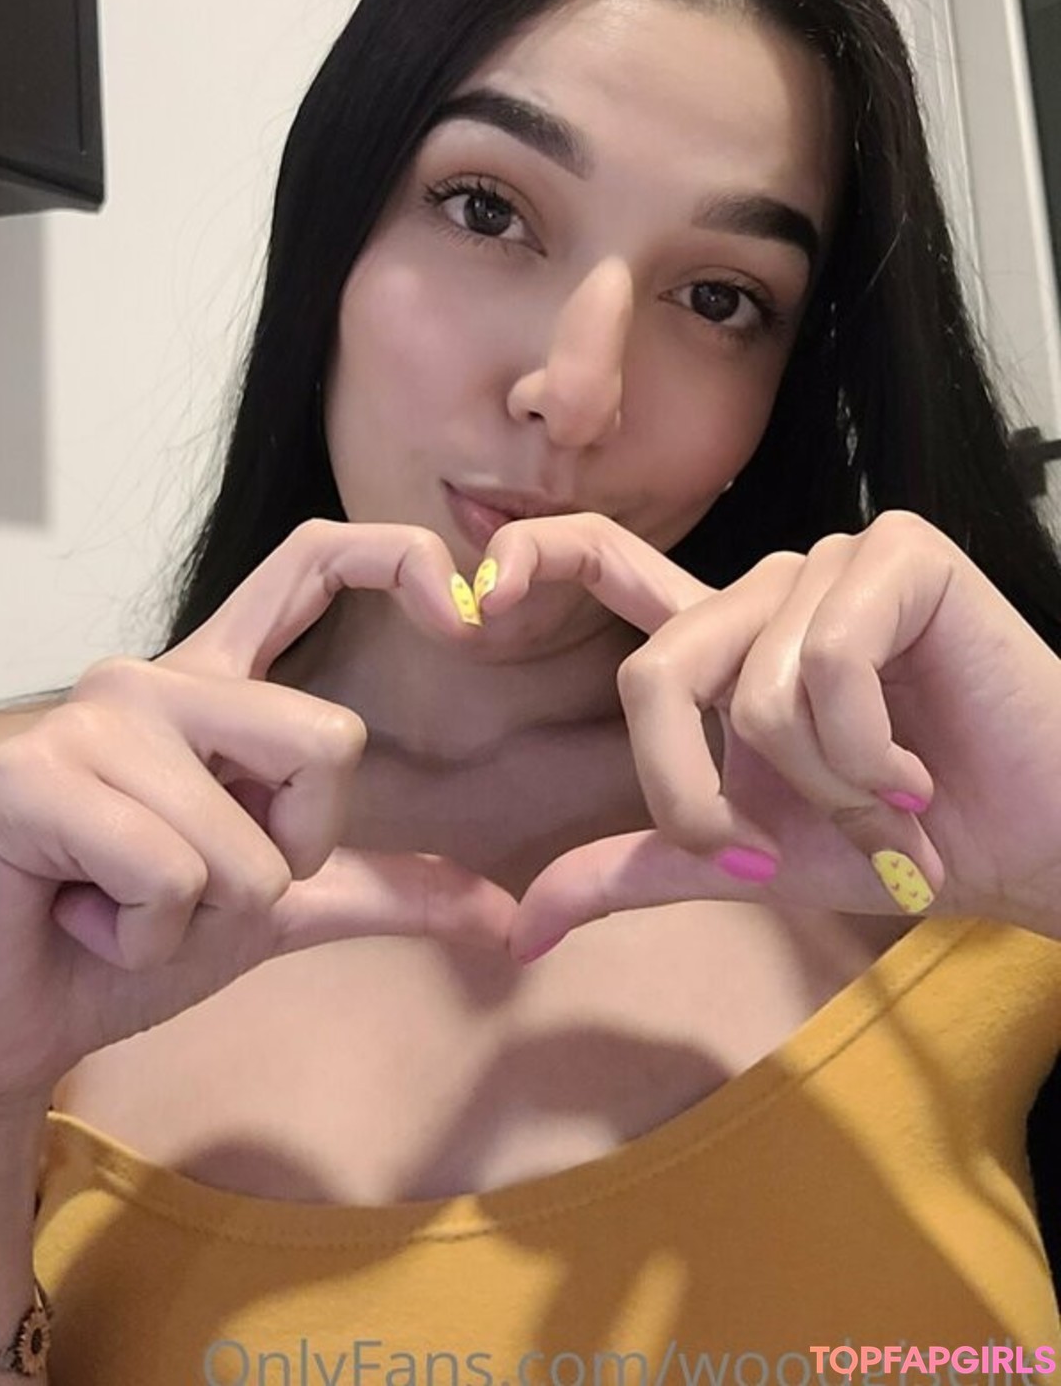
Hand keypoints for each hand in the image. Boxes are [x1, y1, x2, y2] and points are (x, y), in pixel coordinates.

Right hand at [0, 520, 516, 1114]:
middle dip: (286, 859)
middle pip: (327, 743)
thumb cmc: (119, 946)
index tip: (467, 613)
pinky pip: (169, 876)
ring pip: (248, 844)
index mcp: (214, 689)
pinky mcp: (36, 775)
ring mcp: (94, 718)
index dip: (397, 557)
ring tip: (118, 906)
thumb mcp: (275, 911)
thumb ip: (383, 893)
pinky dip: (141, 935)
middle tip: (193, 886)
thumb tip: (503, 920)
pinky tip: (81, 917)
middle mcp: (157, 681)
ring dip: (198, 919)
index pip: (311, 563)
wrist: (6, 1020)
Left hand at [470, 511, 1060, 956]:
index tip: (476, 600)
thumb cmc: (896, 847)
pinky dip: (871, 754)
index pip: (605, 564)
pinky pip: (827, 662)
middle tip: (793, 852)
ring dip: (827, 793)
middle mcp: (764, 589)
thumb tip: (521, 929)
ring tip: (893, 810)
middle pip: (658, 676)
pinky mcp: (898, 552)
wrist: (1031, 846)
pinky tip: (922, 774)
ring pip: (756, 691)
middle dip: (712, 799)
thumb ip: (638, 869)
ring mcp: (830, 563)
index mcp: (722, 642)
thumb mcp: (749, 861)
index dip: (535, 558)